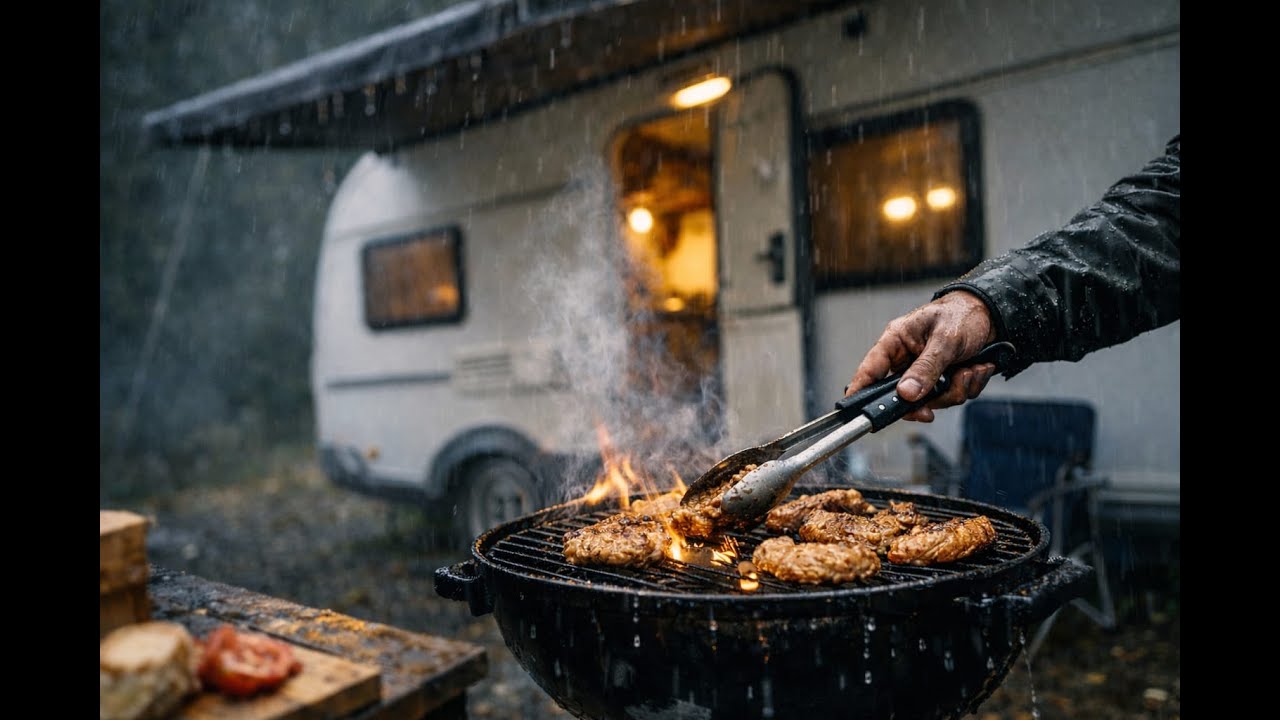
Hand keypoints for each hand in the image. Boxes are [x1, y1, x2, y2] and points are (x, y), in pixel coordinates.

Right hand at [844, 291, 997, 421]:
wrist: (993, 314)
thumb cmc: (963, 315)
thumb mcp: (945, 340)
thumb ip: (926, 368)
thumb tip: (906, 394)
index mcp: (897, 341)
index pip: (871, 370)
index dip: (860, 390)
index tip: (858, 411)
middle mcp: (907, 359)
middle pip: (904, 395)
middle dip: (930, 398)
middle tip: (938, 401)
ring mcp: (925, 371)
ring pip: (932, 400)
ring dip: (956, 390)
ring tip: (970, 370)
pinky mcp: (943, 378)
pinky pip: (951, 396)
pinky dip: (969, 386)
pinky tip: (977, 368)